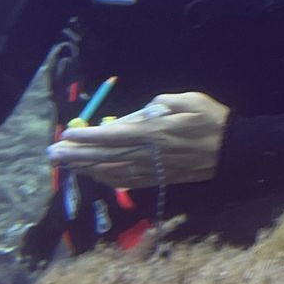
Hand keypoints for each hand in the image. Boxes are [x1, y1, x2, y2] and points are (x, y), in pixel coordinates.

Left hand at [46, 92, 230, 187]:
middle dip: (75, 155)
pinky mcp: (157, 180)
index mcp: (153, 132)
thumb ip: (159, 105)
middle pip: (104, 156)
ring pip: (110, 172)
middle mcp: (147, 154)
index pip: (112, 135)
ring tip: (65, 164)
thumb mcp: (188, 100)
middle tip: (52, 153)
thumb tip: (137, 113)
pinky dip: (105, 179)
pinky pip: (125, 182)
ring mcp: (151, 170)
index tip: (66, 133)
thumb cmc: (211, 119)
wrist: (232, 150)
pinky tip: (93, 175)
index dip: (86, 136)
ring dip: (85, 169)